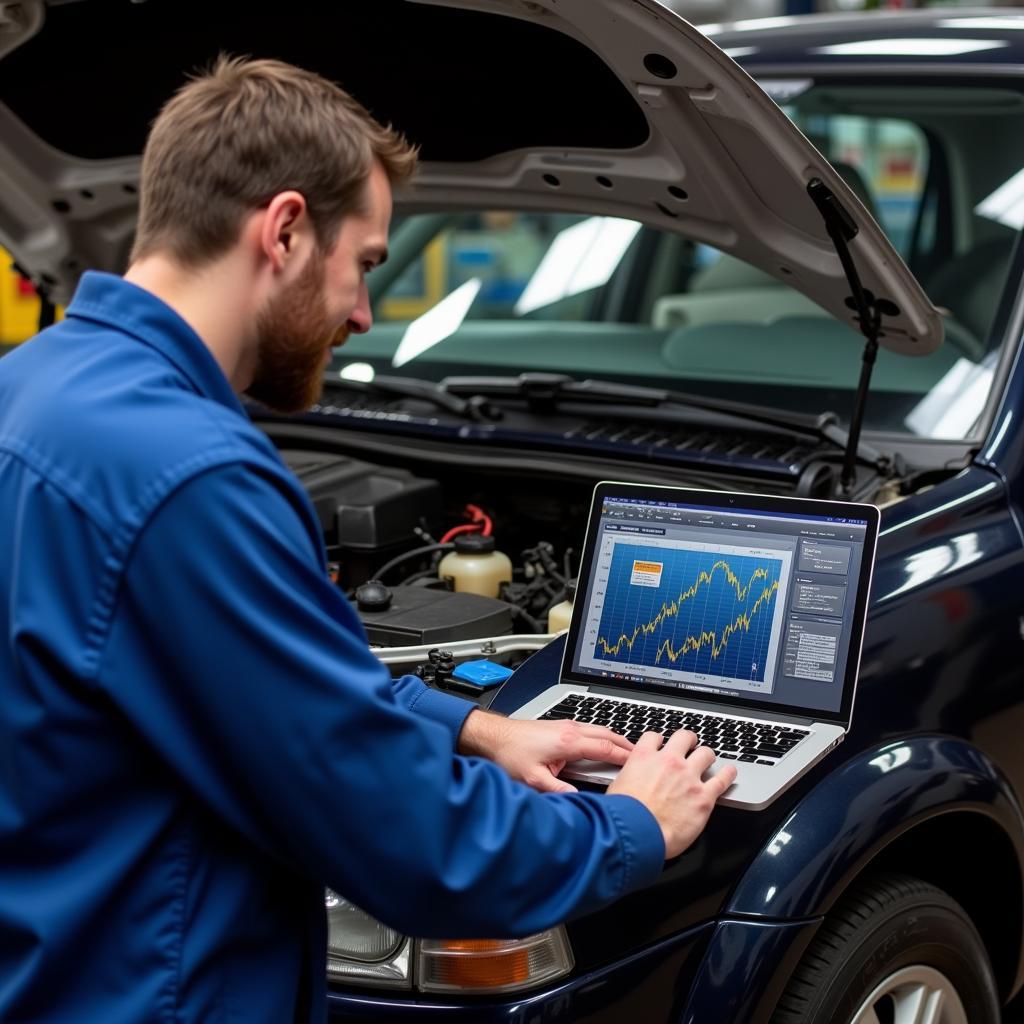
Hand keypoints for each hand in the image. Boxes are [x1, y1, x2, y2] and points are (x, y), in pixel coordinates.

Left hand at [457, 710, 633, 792]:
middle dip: (626, 745)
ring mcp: (565, 726)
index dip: (625, 756)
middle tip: (642, 755)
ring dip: (614, 739)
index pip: (605, 748)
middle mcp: (570, 730)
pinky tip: (601, 745)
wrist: (492, 736)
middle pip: (607, 734)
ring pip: (598, 730)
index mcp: (569, 742)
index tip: (640, 763)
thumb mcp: (534, 780)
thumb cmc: (509, 754)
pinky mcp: (559, 727)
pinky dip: (601, 737)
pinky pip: (588, 730)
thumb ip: (559, 791)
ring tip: (627, 751)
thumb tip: (579, 801)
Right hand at [607, 730, 735, 858]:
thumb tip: (629, 783)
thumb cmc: (623, 816)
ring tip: (708, 759)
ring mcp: (688, 777)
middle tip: (689, 746)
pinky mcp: (703, 797)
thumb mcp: (617, 787)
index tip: (662, 745)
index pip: (654, 737)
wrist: (636, 833)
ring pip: (706, 753)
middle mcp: (668, 762)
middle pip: (684, 737)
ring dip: (707, 756)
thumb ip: (629, 778)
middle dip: (688, 741)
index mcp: (644, 758)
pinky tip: (730, 772)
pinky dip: (728, 774)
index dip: (659, 741)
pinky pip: (722, 779)